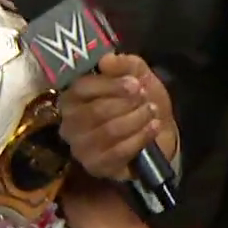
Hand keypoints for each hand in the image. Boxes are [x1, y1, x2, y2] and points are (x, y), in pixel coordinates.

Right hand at [56, 53, 178, 180]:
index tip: (135, 83)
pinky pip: (119, 152)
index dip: (110, 85)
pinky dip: (140, 137)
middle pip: (96, 111)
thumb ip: (124, 64)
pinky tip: (153, 127)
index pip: (82, 88)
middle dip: (126, 103)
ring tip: (151, 111)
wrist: (157, 131)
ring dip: (136, 119)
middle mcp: (69, 124)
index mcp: (72, 97)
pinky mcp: (96, 167)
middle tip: (145, 98)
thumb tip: (106, 60)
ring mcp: (81, 148)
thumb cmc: (139, 100)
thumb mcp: (137, 75)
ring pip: (109, 132)